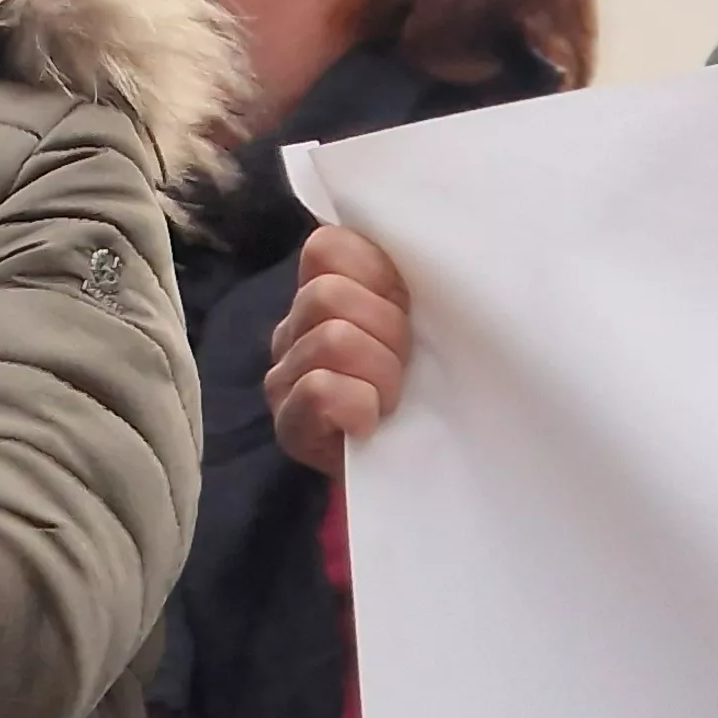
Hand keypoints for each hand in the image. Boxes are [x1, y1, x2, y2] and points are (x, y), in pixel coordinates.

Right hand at [264, 227, 411, 478]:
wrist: (422, 472)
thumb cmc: (429, 389)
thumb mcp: (424, 323)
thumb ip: (410, 281)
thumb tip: (434, 245)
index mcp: (325, 291)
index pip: (328, 246)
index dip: (376, 274)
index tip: (404, 308)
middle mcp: (293, 328)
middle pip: (328, 295)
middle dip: (385, 330)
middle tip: (404, 365)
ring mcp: (283, 377)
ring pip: (331, 339)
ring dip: (379, 372)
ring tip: (391, 398)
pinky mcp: (288, 424)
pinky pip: (320, 391)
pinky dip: (358, 406)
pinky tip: (370, 423)